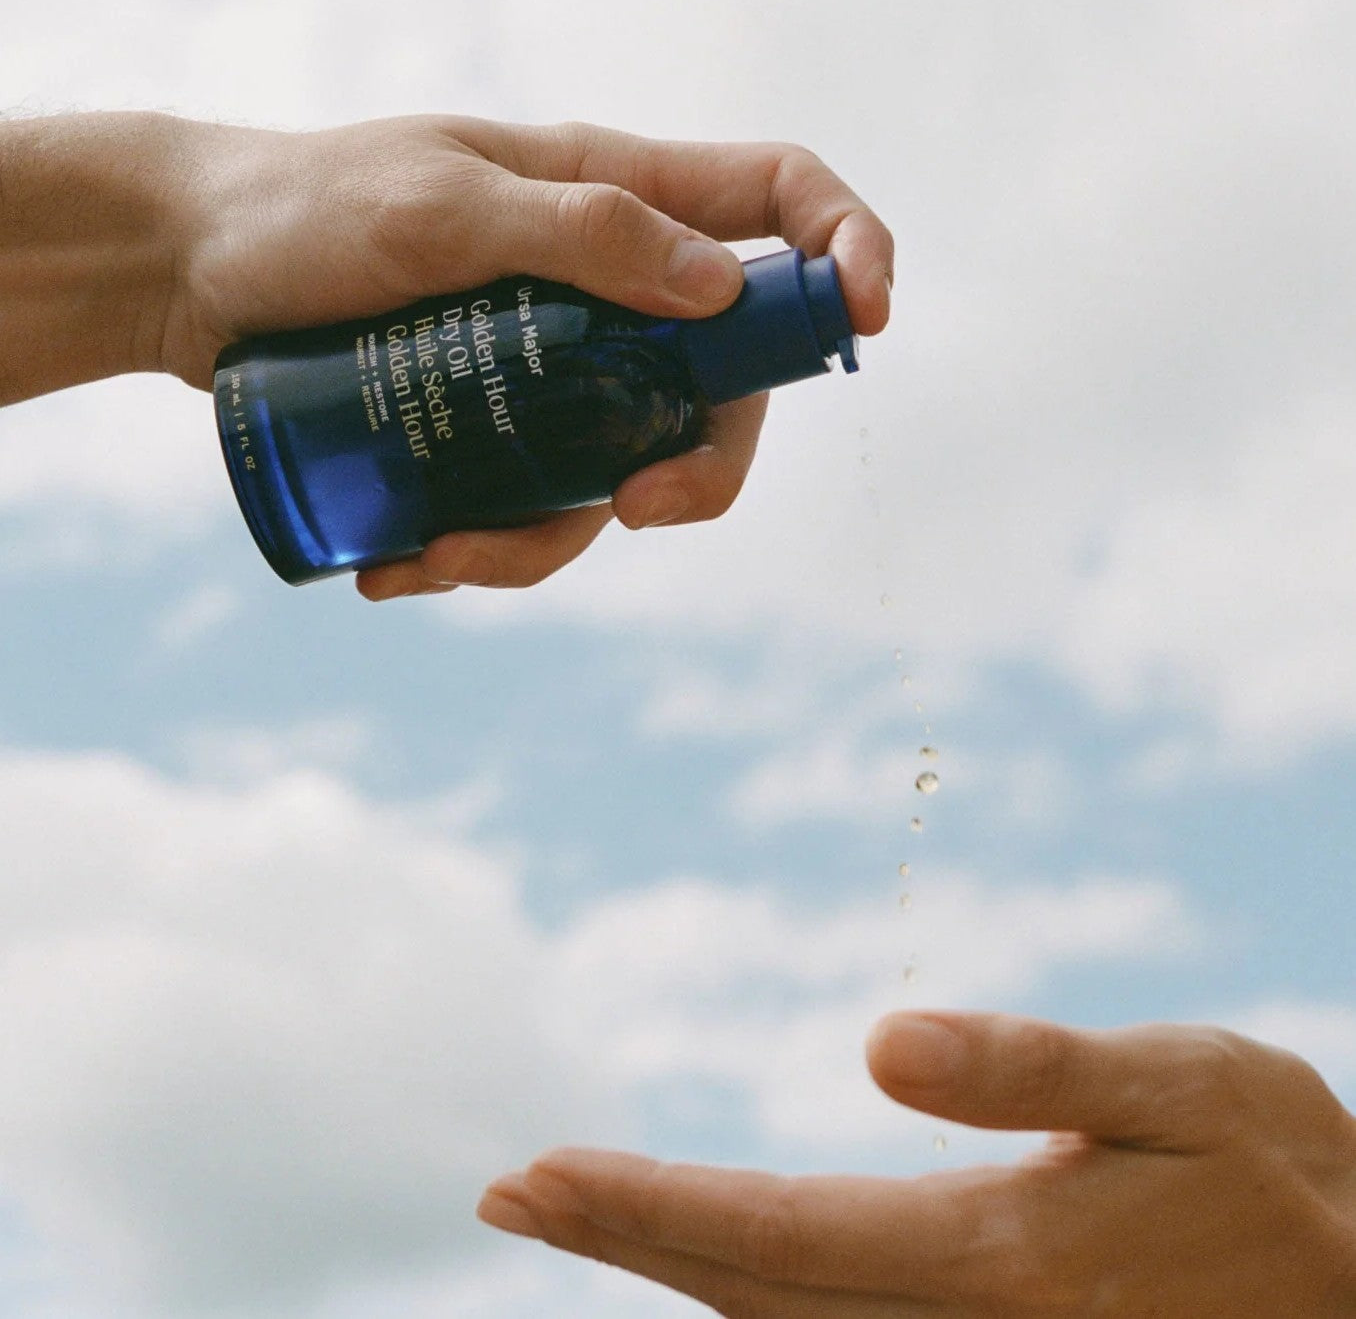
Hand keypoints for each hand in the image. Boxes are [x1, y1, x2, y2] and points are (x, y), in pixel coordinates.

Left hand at [162, 116, 892, 597]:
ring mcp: (558, 365)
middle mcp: (607, 286)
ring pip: (623, 471)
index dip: (843, 250)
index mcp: (614, 194)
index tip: (866, 322)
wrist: (188, 272)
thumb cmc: (302, 211)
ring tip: (435, 555)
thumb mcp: (436, 207)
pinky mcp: (501, 427)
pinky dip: (484, 554)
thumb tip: (721, 285)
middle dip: (706, 463)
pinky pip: (536, 510)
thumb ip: (579, 232)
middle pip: (724, 381)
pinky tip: (400, 566)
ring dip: (548, 540)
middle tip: (639, 507)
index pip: (776, 199)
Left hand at [477, 1012, 1355, 1316]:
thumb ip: (1037, 1071)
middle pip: (749, 1293)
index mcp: (996, 1257)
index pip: (776, 1239)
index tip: (533, 1177)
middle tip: (510, 1193)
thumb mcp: (1181, 1089)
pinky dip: (745, 1289)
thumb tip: (881, 1043)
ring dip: (666, 1264)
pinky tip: (699, 1253)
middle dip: (622, 1240)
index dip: (646, 1209)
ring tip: (569, 1208)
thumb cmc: (1272, 1169)